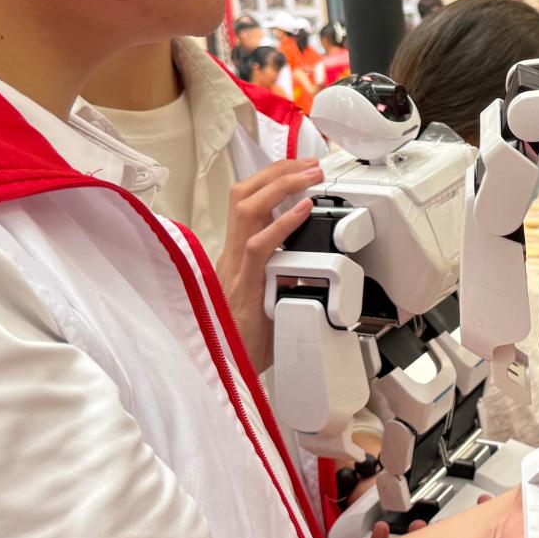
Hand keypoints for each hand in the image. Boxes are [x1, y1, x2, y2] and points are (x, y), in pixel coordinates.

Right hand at [216, 158, 324, 367]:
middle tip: (310, 163)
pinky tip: (303, 209)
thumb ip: (283, 277)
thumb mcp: (267, 300)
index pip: (247, 204)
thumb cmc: (246, 342)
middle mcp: (231, 256)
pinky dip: (282, 224)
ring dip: (280, 185)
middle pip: (244, 196)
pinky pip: (259, 246)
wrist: (226, 374)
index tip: (298, 168)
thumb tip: (312, 264)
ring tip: (309, 174)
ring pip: (247, 209)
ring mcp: (234, 269)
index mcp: (236, 257)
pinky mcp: (243, 287)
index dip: (271, 180)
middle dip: (277, 172)